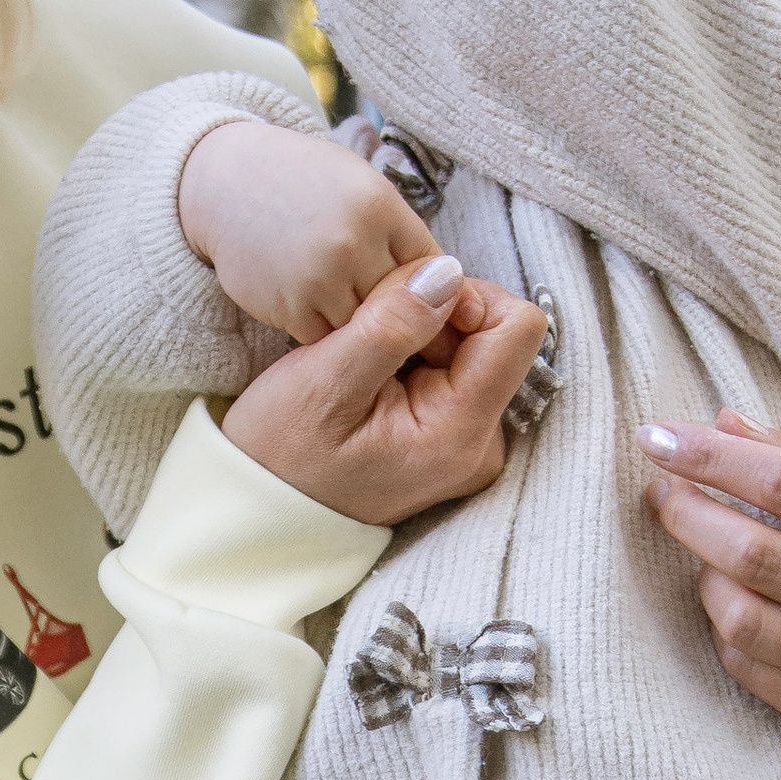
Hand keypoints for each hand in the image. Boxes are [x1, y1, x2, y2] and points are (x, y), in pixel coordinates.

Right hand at [179, 121, 439, 341]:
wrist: (229, 183)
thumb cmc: (306, 185)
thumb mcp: (362, 188)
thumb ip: (401, 236)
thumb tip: (448, 288)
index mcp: (379, 205)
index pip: (430, 267)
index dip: (432, 290)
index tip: (427, 303)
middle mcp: (353, 241)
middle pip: (403, 304)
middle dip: (403, 316)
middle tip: (398, 324)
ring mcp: (319, 276)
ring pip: (368, 329)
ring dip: (365, 329)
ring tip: (357, 320)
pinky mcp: (289, 306)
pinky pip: (328, 340)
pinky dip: (328, 335)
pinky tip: (318, 312)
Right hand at [226, 254, 549, 527]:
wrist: (264, 507)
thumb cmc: (282, 452)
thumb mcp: (324, 380)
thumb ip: (390, 324)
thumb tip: (445, 272)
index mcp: (460, 434)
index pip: (516, 328)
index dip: (463, 297)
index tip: (404, 309)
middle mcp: (481, 444)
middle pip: (497, 333)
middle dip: (436, 317)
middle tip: (371, 340)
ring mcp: (470, 442)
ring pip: (473, 344)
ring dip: (421, 334)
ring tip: (366, 362)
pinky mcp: (453, 434)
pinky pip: (455, 366)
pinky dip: (417, 354)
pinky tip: (374, 376)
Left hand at [639, 409, 780, 747]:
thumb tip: (724, 423)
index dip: (714, 458)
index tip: (660, 437)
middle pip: (754, 553)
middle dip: (688, 513)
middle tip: (663, 490)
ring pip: (741, 617)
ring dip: (704, 575)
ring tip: (707, 550)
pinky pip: (747, 666)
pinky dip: (724, 626)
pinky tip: (733, 600)